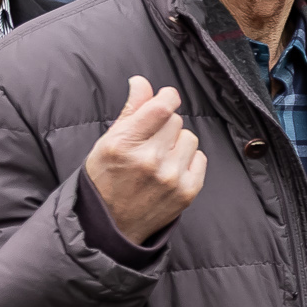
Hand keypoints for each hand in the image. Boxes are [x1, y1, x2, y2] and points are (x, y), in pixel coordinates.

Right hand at [84, 75, 207, 242]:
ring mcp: (171, 178)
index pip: (162, 108)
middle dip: (165, 125)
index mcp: (124, 145)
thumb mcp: (108, 142)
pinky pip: (200, 157)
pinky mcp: (188, 192)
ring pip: (190, 137)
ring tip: (159, 157)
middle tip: (150, 141)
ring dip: (177, 143)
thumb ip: (131, 110)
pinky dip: (188, 160)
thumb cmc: (107, 178)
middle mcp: (149, 161)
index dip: (168, 97)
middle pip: (175, 120)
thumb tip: (142, 81)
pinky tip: (170, 169)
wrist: (111, 225)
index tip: (166, 98)